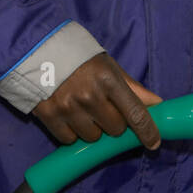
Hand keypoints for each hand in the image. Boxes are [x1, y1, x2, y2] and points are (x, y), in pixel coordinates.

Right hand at [31, 53, 163, 149]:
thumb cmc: (78, 56)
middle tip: (103, 108)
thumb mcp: (107, 65)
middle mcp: (90, 96)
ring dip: (92, 129)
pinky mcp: (49, 115)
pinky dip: (72, 132)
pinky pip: (69, 139)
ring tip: (82, 109)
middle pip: (115, 129)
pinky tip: (68, 114)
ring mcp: (68, 107)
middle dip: (113, 123)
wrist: (36, 48)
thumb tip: (157, 104)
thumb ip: (132, 87)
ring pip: (93, 137)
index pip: (135, 114)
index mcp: (108, 79)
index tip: (153, 143)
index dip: (148, 132)